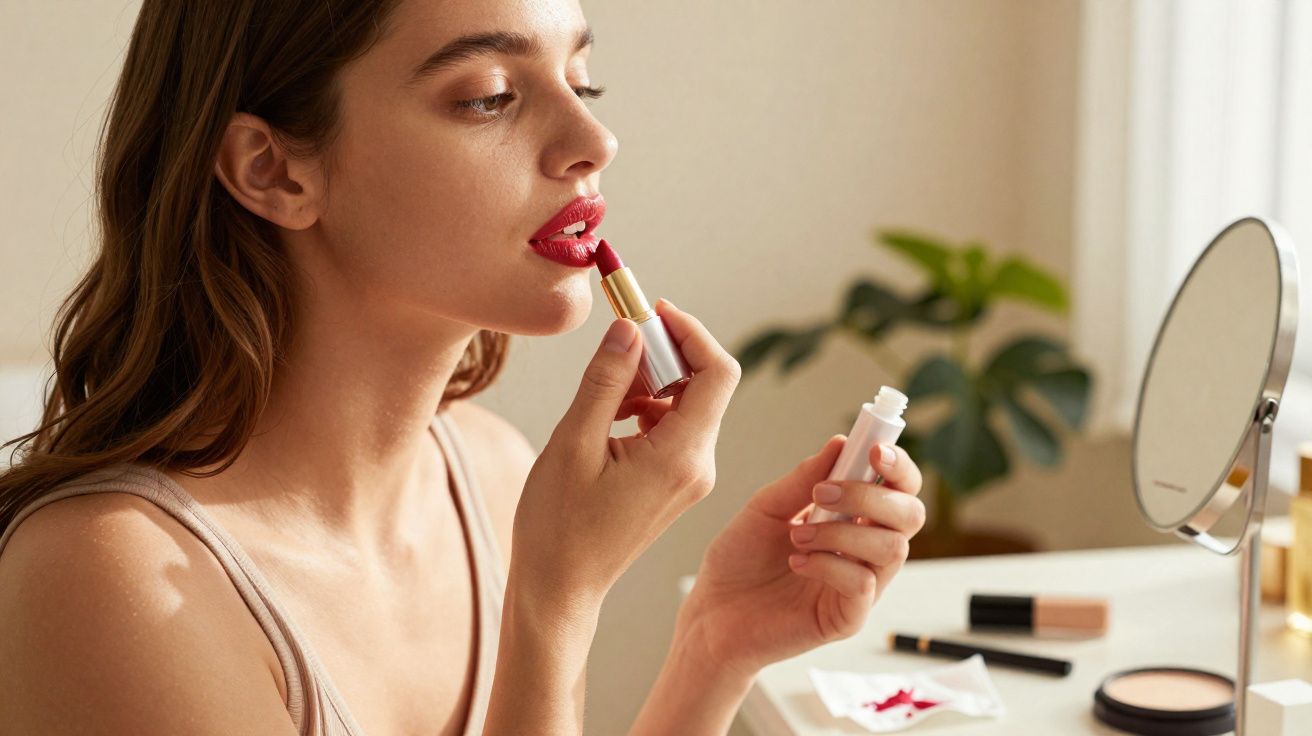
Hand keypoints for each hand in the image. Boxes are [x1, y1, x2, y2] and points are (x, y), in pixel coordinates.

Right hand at [511, 299, 739, 606]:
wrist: (560, 588)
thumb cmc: (559, 526)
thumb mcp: (574, 443)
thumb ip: (605, 381)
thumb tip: (629, 328)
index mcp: (681, 456)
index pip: (718, 372)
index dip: (691, 332)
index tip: (650, 313)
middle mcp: (698, 465)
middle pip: (705, 384)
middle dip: (663, 355)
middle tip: (614, 351)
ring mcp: (690, 476)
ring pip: (686, 404)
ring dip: (649, 383)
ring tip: (602, 396)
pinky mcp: (675, 482)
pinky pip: (673, 427)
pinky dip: (645, 409)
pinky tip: (606, 419)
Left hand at [673, 435, 924, 679]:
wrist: (712, 611)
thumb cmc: (740, 560)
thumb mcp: (766, 508)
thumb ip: (803, 479)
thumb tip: (840, 443)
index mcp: (853, 518)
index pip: (900, 488)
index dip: (898, 467)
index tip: (875, 449)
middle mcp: (865, 550)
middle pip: (911, 515)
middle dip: (871, 495)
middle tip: (820, 494)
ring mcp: (861, 586)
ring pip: (892, 549)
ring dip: (842, 533)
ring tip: (796, 536)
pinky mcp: (848, 618)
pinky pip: (863, 584)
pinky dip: (829, 565)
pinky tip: (797, 563)